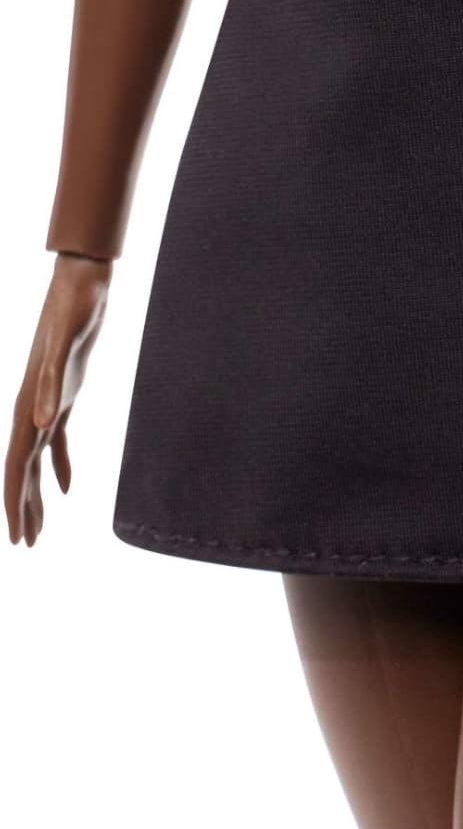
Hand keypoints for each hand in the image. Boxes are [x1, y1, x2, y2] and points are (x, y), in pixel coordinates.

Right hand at [7, 253, 110, 545]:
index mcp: (27, 405)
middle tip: (26, 547)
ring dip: (36, 493)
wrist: (83, 282)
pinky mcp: (65, 392)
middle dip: (22, 509)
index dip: (14, 503)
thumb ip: (53, 385)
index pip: (16, 466)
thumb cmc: (74, 309)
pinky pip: (58, 440)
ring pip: (36, 459)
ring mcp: (47, 401)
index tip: (17, 538)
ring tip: (40, 529)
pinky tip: (66, 488)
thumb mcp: (66, 346)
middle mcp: (32, 408)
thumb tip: (44, 425)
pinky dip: (60, 465)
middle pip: (22, 470)